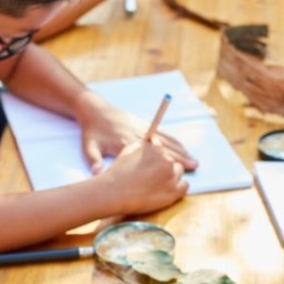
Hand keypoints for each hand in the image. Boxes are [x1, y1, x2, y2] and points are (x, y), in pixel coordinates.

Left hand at [75, 93, 197, 174]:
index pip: (152, 154)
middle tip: (195, 165)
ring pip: (166, 139)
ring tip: (193, 159)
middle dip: (181, 156)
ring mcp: (143, 128)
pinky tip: (182, 147)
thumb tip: (97, 173)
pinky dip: (174, 140)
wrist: (94, 110)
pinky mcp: (143, 124)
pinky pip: (163, 132)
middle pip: (164, 146)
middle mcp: (138, 134)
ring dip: (181, 149)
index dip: (168, 161)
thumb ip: (93, 160)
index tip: (180, 169)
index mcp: (127, 142)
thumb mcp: (88, 147)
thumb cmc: (91, 131)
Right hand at [98, 139, 188, 213]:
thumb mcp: (128, 151)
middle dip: (165, 167)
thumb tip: (151, 143)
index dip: (159, 156)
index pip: (164, 148)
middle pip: (172, 160)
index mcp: (156, 148)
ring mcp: (170, 176)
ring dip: (172, 176)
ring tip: (159, 183)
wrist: (114, 192)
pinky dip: (179, 187)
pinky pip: (184, 186)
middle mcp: (166, 160)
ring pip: (179, 172)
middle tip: (155, 176)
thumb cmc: (117, 173)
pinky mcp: (173, 192)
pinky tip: (170, 190)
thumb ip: (143, 146)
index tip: (157, 163)